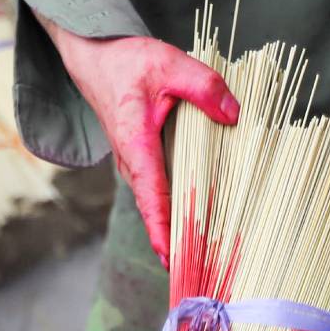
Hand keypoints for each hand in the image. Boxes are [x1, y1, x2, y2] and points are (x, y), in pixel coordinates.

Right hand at [42, 20, 238, 261]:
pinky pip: (157, 193)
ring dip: (176, 228)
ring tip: (201, 256)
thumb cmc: (128, 63)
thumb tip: (234, 114)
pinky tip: (198, 222)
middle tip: (198, 270)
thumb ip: (204, 86)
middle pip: (154, 209)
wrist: (95, 60)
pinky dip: (175, 210)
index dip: (161, 227)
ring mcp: (132, 166)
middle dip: (174, 241)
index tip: (172, 256)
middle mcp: (130, 162)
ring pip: (156, 203)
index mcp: (135, 142)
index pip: (150, 193)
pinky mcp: (139, 164)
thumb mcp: (170, 63)